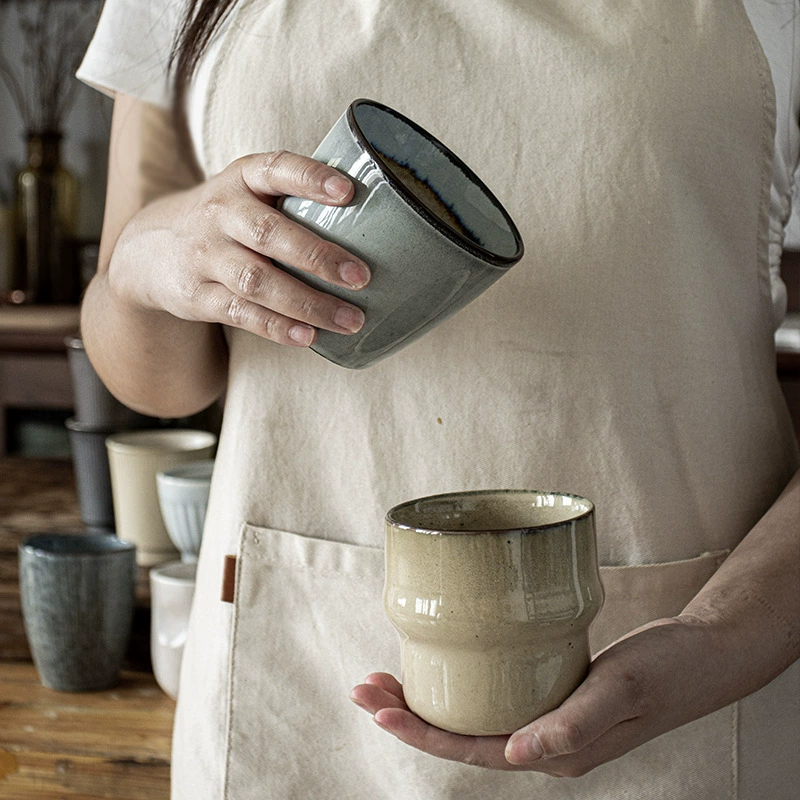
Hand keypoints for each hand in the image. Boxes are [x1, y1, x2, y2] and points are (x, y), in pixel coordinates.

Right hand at [110, 150, 370, 347]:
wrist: (147, 251)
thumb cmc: (225, 221)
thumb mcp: (246, 194)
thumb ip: (292, 202)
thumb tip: (376, 225)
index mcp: (241, 179)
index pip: (276, 169)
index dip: (311, 178)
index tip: (348, 191)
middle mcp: (220, 213)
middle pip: (268, 233)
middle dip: (317, 256)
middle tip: (361, 276)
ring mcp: (206, 256)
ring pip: (258, 281)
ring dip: (308, 303)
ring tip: (350, 320)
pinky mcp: (198, 295)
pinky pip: (241, 313)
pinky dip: (277, 327)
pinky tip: (309, 336)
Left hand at [351, 616, 735, 775]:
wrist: (699, 656)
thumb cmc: (664, 673)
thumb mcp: (619, 693)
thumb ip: (571, 725)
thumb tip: (516, 755)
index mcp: (554, 752)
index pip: (470, 750)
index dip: (420, 732)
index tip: (378, 707)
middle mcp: (543, 741)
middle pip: (460, 736)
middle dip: (408, 714)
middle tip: (365, 686)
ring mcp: (546, 719)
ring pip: (472, 717)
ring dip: (428, 700)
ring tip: (387, 678)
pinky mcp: (552, 694)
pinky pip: (494, 698)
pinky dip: (460, 685)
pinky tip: (445, 667)